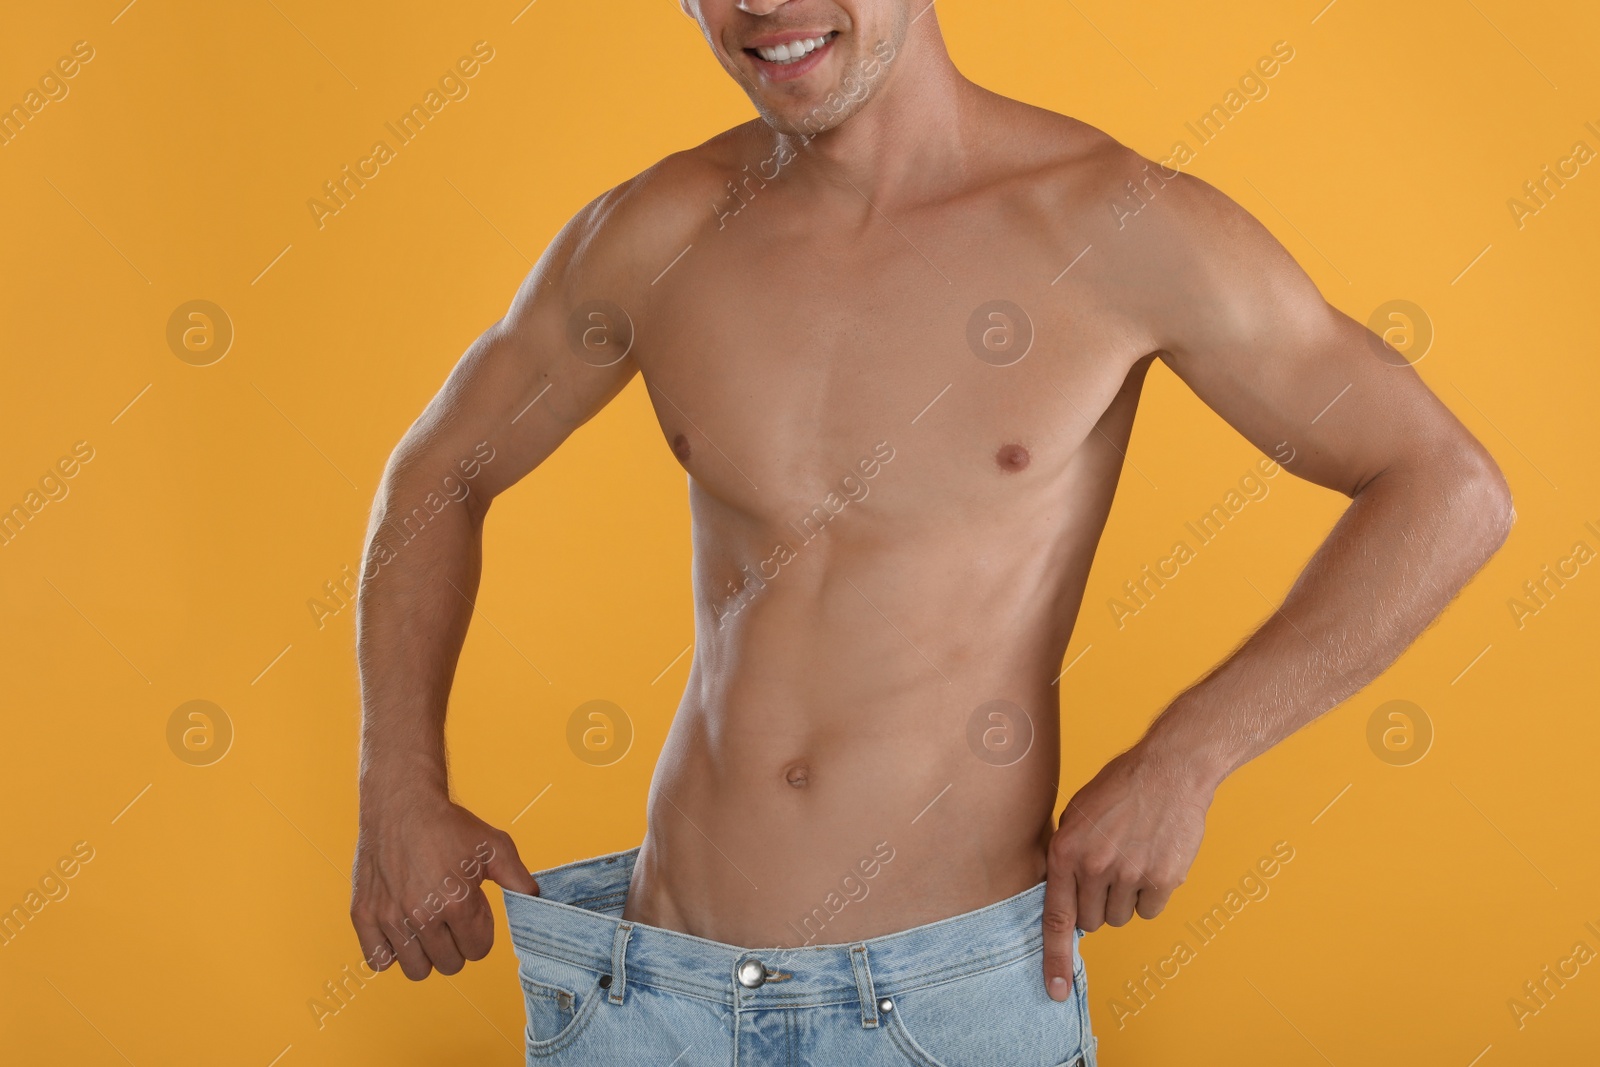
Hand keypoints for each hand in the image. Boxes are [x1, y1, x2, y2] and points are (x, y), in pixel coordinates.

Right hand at [350, 790, 539, 979]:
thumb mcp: (494, 846)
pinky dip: (392, 952)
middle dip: (457, 945)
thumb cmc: (449, 825)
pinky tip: (402, 930)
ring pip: (416, 970)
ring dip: (427, 953)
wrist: (401, 803)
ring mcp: (389, 917)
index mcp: (456, 902)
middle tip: (452, 917)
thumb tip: (536, 901)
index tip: (473, 910)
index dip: (481, 932)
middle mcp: (420, 915)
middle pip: (449, 965)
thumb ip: (518, 878)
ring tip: (428, 925)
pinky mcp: (363, 914)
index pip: (478, 951)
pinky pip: (378, 960)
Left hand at [1041, 744, 1211, 999]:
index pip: (1055, 917)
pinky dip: (1151, 895)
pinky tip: (1153, 862)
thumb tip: (1060, 900)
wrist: (1170, 769)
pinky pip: (1150, 910)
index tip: (1055, 991)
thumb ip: (1065, 857)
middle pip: (1091, 920)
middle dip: (1096, 904)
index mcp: (1066, 851)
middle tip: (1108, 871)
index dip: (1054, 959)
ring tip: (1132, 859)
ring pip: (1121, 917)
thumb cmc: (1119, 788)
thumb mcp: (1075, 815)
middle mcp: (1095, 866)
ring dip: (1125, 899)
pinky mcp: (1164, 878)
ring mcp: (1130, 873)